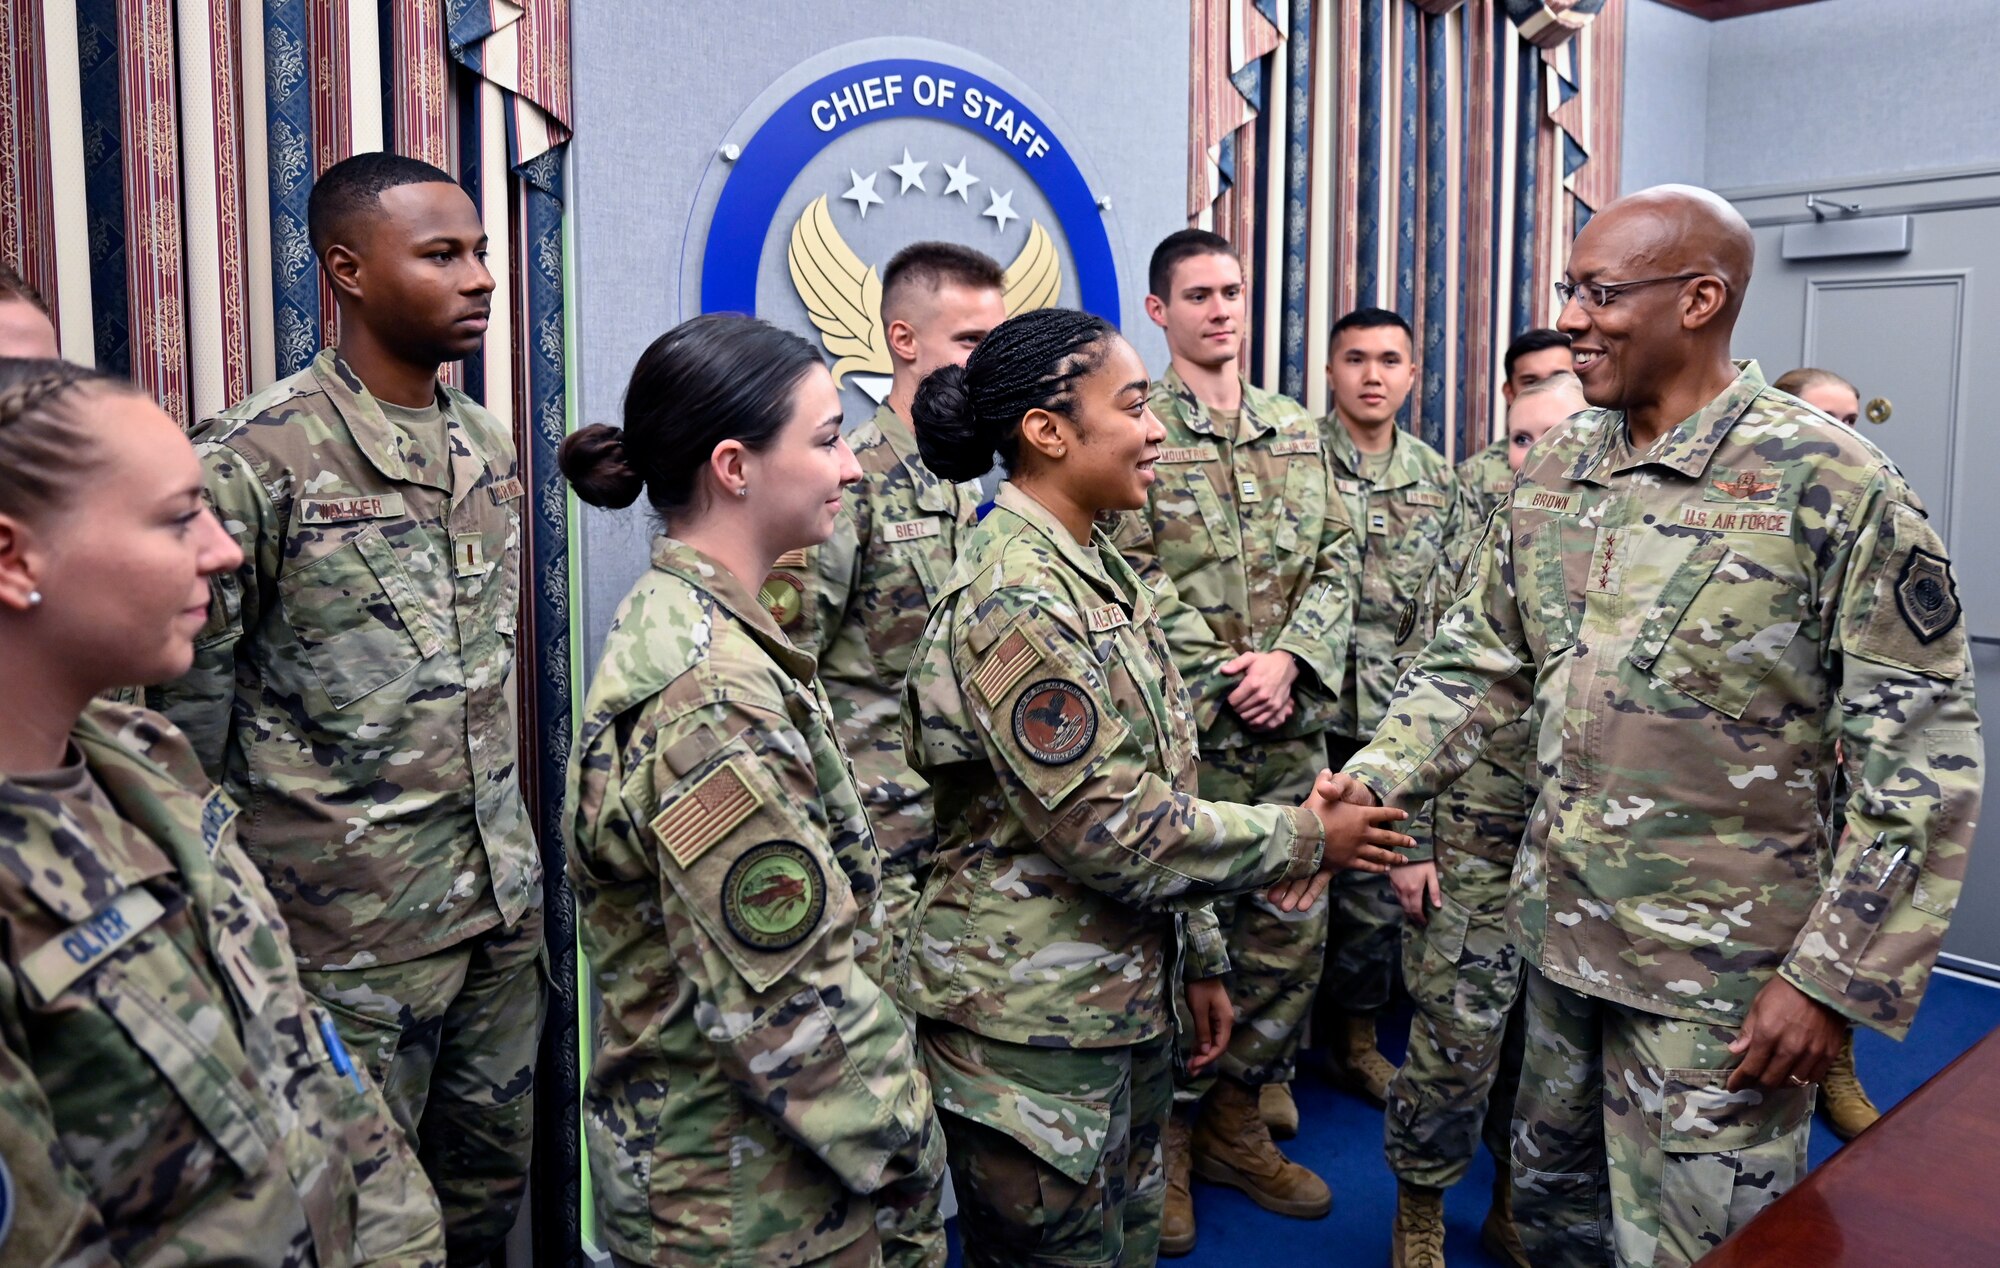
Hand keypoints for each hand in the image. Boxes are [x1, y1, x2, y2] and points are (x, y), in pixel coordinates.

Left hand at [1185, 977, 1234, 1073]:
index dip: (1208, 1058)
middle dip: (1204, 1059)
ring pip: (1212, 1042)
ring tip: (1190, 1065)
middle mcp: (1225, 1023)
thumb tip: (1205, 1051)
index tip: (1195, 1066)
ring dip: (1202, 1053)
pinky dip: (1201, 1044)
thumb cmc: (1200, 988)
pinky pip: (1208, 1035)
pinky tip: (1193, 1052)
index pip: (1220, 1046)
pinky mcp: (1212, 1017)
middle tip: (1191, 1070)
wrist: (1201, 969)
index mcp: (1226, 1021)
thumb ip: (1203, 1030)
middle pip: (1217, 1046)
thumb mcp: (1199, 1009)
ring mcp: (1219, 1020)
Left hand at [1222, 651, 1299, 731]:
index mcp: (1253, 683)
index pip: (1233, 700)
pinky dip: (1252, 722)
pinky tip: (1249, 717)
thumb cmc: (1265, 662)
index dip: (1228, 699)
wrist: (1286, 665)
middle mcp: (1261, 696)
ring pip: (1248, 717)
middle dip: (1234, 707)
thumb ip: (1236, 664)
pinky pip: (1260, 722)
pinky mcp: (1276, 708)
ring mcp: (1270, 704)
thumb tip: (1223, 671)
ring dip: (1242, 715)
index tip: (1230, 696)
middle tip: (1236, 702)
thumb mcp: (1250, 657)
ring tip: (1241, 709)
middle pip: (1239, 710)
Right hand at [1267, 771, 1413, 911]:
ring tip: (1404, 859)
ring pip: (1380, 854)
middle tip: (1413, 843)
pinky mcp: (1349, 862)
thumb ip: (1325, 782)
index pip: (1383, 813)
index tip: (1405, 816)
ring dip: (1394, 857)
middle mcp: (1363, 833)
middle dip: (1402, 840)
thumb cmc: (1313, 814)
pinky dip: (1377, 868)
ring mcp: (1357, 849)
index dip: (1395, 814)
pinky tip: (1384, 870)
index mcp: (1360, 815)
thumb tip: (1327, 770)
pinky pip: (1367, 866)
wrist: (1306, 838)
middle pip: (1387, 837)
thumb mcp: (1320, 794)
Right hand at [1391, 860, 1440, 922]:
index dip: (1420, 918)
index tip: (1424, 923)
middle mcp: (1403, 891)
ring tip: (1413, 913)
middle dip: (1413, 917)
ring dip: (1407, 910)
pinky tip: (1405, 901)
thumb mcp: (1431, 873)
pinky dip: (1401, 901)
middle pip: (1407, 909)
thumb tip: (1438, 906)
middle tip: (1418, 921)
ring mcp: (1395, 887)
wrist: (1404, 847)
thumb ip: (1434, 890)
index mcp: (1414, 890)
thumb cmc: (1421, 860)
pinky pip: (1396, 896)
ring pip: (1400, 903)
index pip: (1416, 910)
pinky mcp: (1391, 882)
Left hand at [1726, 977, 1846, 1091]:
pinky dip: (1800, 1080)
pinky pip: (1813, 1078)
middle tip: (1752, 1080)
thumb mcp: (1759, 1006)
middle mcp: (1790, 1049)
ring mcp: (1811, 1054)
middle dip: (1757, 1083)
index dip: (1739, 1081)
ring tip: (1772, 1077)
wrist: (1822, 983)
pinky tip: (1793, 1074)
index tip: (1732, 1086)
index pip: (1751, 1068)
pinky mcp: (1829, 1055)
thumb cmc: (1784, 991)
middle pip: (1771, 1080)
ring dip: (1779, 1083)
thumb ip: (1748, 1032)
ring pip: (1792, 1083)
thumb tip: (1735, 1051)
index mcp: (1768, 1035)